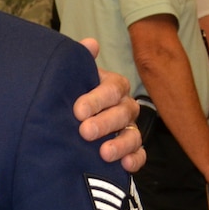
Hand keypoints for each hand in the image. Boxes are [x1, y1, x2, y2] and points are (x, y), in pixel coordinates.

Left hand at [74, 38, 145, 172]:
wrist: (68, 118)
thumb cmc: (72, 94)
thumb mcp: (73, 77)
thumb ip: (81, 61)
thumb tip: (90, 43)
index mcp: (112, 86)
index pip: (113, 88)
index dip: (97, 99)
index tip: (77, 110)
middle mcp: (124, 106)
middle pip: (123, 112)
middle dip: (104, 123)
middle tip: (85, 132)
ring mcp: (129, 128)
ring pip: (133, 135)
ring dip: (120, 144)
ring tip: (104, 153)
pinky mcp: (131, 150)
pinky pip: (140, 154)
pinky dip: (135, 160)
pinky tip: (125, 166)